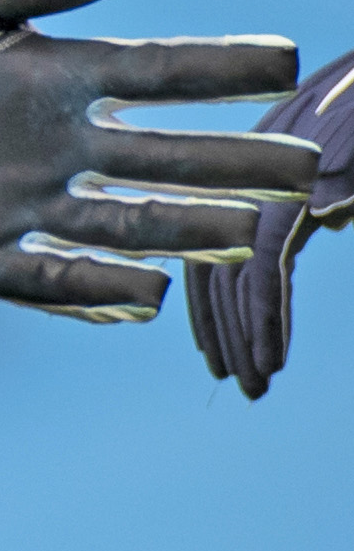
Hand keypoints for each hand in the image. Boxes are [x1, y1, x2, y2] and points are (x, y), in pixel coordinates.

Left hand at [0, 0, 310, 322]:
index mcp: (56, 76)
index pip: (160, 74)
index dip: (222, 69)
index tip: (286, 59)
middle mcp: (52, 144)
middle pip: (163, 157)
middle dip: (230, 163)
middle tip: (300, 169)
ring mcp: (18, 199)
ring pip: (123, 221)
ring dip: (182, 227)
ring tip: (247, 232)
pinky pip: (45, 278)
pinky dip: (95, 290)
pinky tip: (151, 295)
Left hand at [184, 46, 353, 396]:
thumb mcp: (347, 168)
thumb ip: (324, 196)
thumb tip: (324, 223)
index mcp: (254, 168)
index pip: (212, 244)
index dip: (215, 301)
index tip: (220, 346)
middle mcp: (246, 174)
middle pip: (211, 264)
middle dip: (221, 328)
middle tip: (232, 379)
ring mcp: (265, 183)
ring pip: (232, 277)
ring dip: (241, 338)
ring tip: (252, 382)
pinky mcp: (294, 194)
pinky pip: (266, 269)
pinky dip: (266, 320)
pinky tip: (271, 360)